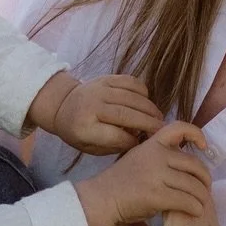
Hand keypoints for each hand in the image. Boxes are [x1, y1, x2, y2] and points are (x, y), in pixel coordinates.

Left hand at [28, 70, 162, 153]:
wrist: (62, 104)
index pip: (115, 135)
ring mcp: (100, 89)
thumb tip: (139, 140)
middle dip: (148, 124)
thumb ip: (113, 145)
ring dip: (150, 108)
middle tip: (162, 131)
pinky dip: (143, 92)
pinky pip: (131, 82)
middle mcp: (92, 106)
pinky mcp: (107, 78)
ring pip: (132, 98)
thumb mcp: (90, 147)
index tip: (142, 144)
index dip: (132, 140)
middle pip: (126, 114)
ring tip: (159, 118)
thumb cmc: (78, 132)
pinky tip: (147, 102)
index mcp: (84, 127)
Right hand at [72, 123, 211, 225]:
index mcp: (151, 144)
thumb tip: (183, 155)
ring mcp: (157, 175)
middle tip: (205, 189)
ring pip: (194, 185)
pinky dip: (195, 208)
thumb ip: (157, 156)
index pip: (179, 127)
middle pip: (195, 164)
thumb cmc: (118, 185)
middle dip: (205, 179)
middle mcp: (156, 156)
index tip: (204, 146)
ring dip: (202, 197)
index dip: (196, 134)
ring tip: (201, 205)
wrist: (99, 201)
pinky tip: (194, 212)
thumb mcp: (137, 159)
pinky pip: (188, 201)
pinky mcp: (158, 195)